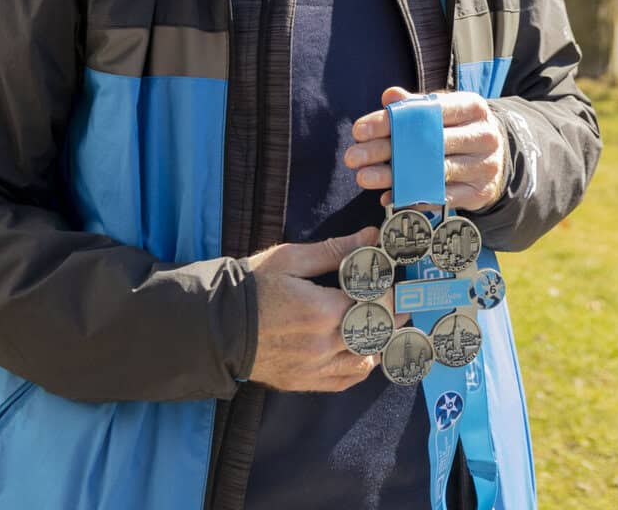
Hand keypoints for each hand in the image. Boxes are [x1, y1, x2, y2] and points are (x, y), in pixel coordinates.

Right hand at [246, 228, 395, 390]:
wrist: (214, 326)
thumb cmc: (252, 287)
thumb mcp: (291, 259)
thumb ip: (335, 250)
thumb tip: (371, 236)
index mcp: (323, 310)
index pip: (376, 304)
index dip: (392, 294)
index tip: (399, 284)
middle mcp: (323, 344)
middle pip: (376, 334)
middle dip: (393, 318)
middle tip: (403, 305)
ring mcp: (314, 368)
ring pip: (364, 361)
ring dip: (378, 344)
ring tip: (384, 327)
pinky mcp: (303, 381)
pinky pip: (344, 381)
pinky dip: (359, 367)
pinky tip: (363, 353)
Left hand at [344, 88, 507, 211]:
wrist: (499, 157)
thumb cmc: (462, 129)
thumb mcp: (444, 111)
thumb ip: (416, 105)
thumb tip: (389, 96)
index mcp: (473, 108)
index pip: (428, 111)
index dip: (391, 120)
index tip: (359, 130)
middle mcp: (483, 136)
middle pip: (428, 143)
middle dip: (386, 150)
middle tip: (353, 156)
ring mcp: (484, 166)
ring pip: (433, 172)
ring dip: (394, 177)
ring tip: (364, 177)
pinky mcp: (479, 193)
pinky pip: (441, 198)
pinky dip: (413, 198)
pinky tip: (389, 196)